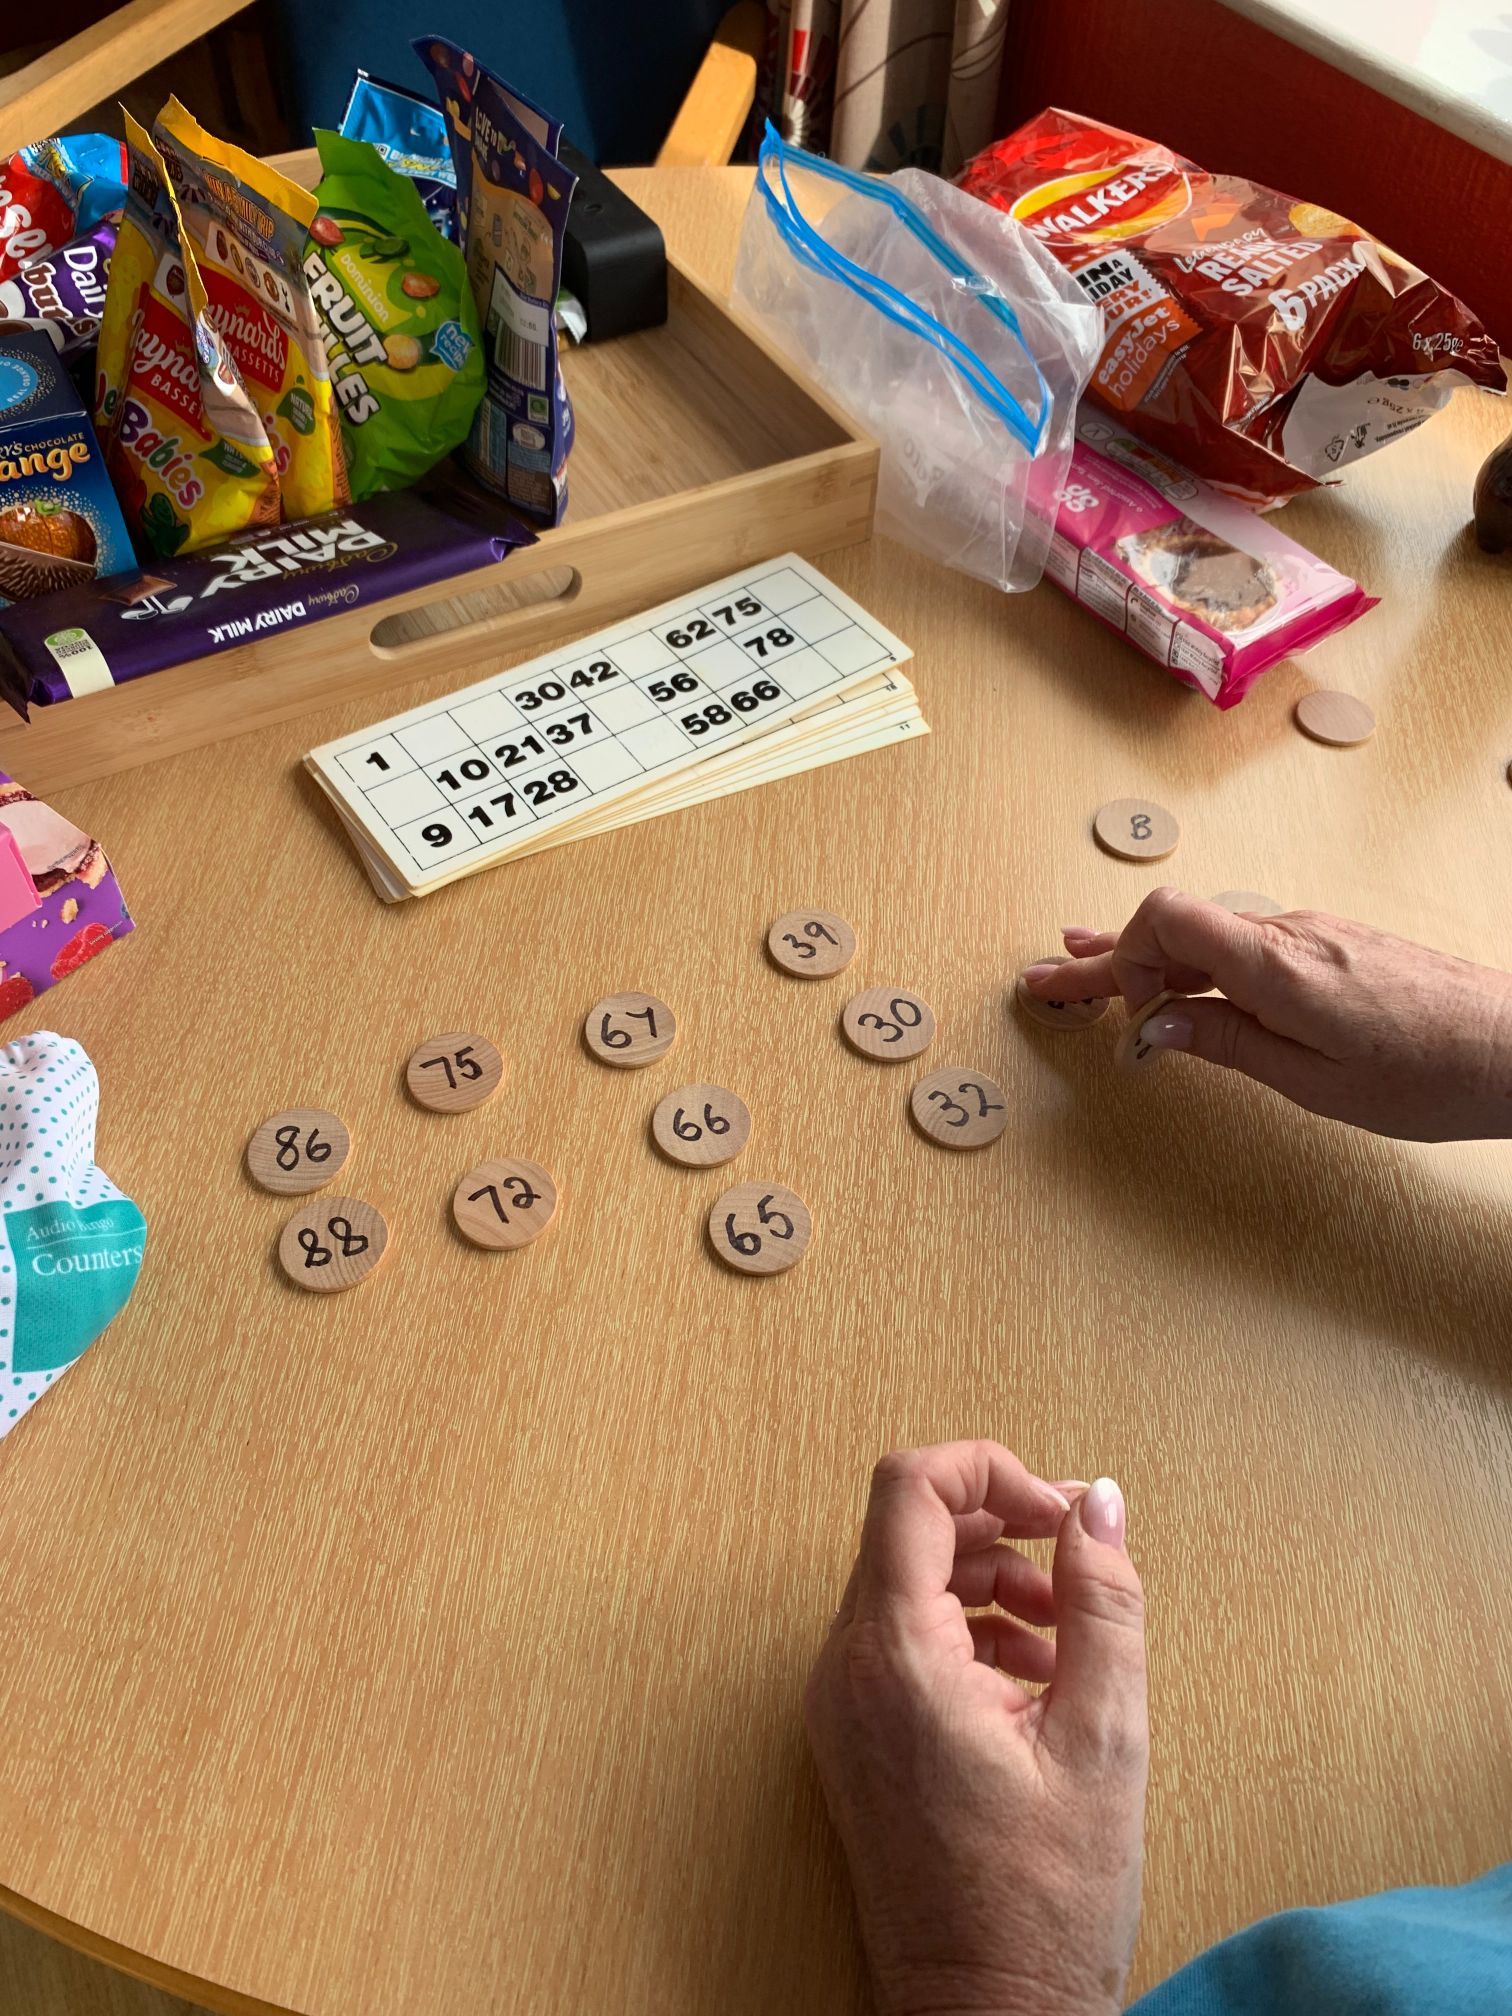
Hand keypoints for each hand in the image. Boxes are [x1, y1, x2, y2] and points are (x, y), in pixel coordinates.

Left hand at [803, 1443, 1146, 2015]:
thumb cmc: (1041, 1907)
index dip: (991, 1470)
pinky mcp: (855, 1735)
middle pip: (907, 1529)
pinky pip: (901, 1638)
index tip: (1060, 1510)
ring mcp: (841, 1704)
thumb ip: (1104, 1603)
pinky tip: (1037, 1675)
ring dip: (990, 1577)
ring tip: (1070, 1631)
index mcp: (894, 1657)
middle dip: (1001, 1523)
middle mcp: (845, 1670)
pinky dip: (967, 1627)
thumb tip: (1098, 1504)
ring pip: (906, 1580)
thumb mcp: (1104, 1740)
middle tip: (1078, 1558)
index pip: (909, 1487)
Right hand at [1022, 887, 1511, 1141]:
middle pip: (1172, 928)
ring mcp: (1310, 934)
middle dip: (1103, 959)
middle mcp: (1287, 935)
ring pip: (1204, 935)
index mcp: (1276, 966)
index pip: (1167, 921)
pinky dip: (1192, 957)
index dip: (1126, 960)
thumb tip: (1153, 1028)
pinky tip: (1173, 971)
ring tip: (1085, 963)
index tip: (1128, 1018)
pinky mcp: (1329, 947)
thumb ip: (1225, 1043)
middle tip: (1044, 979)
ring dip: (1143, 956)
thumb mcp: (1313, 1080)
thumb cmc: (1431, 1073)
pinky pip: (1239, 941)